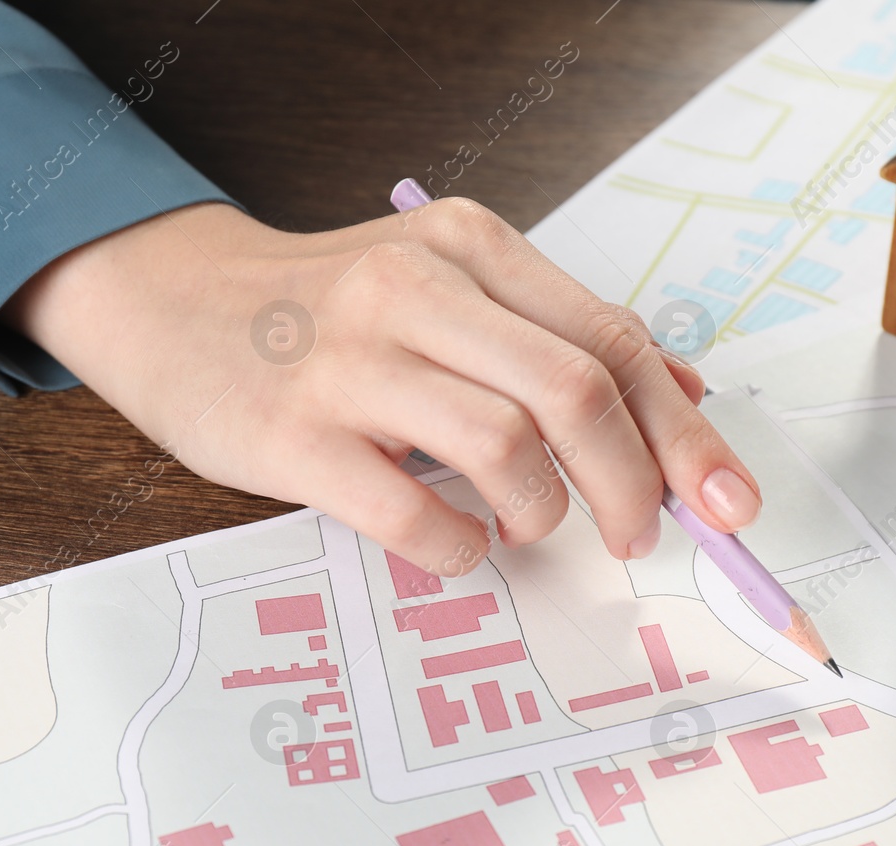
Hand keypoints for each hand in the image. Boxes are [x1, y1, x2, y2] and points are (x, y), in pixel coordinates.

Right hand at [0, 199, 761, 575]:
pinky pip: (410, 511)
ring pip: (505, 445)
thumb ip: (555, 336)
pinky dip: (456, 547)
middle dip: (635, 483)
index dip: (684, 432)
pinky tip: (453, 543)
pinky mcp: (293, 435)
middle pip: (577, 389)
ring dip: (541, 511)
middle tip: (636, 536)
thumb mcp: (446, 288)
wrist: (167, 302)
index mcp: (468, 248)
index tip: (728, 501)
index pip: (612, 339)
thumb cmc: (325, 311)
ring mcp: (349, 361)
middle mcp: (415, 289)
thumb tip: (681, 401)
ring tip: (524, 525)